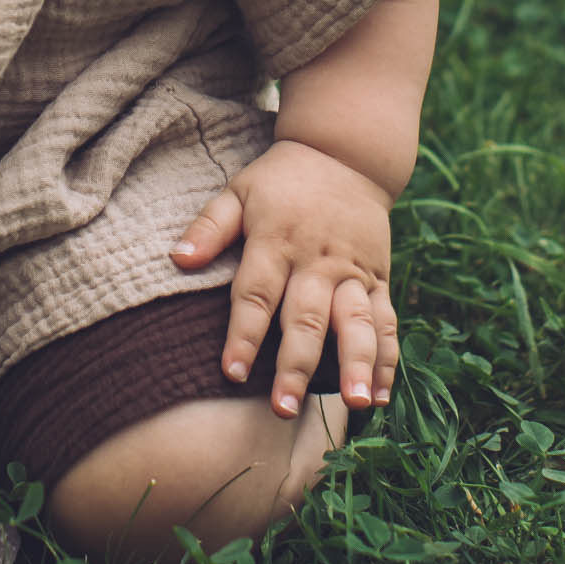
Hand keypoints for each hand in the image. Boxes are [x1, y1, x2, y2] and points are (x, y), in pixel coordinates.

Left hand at [171, 136, 398, 419]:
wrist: (346, 154)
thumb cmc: (282, 181)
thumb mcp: (239, 191)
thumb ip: (209, 226)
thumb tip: (177, 258)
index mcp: (277, 241)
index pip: (256, 294)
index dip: (244, 334)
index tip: (232, 373)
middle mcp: (317, 262)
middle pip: (307, 318)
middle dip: (296, 365)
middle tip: (283, 409)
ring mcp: (353, 273)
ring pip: (357, 323)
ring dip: (356, 364)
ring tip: (356, 404)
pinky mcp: (379, 279)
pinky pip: (387, 321)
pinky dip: (387, 358)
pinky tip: (382, 395)